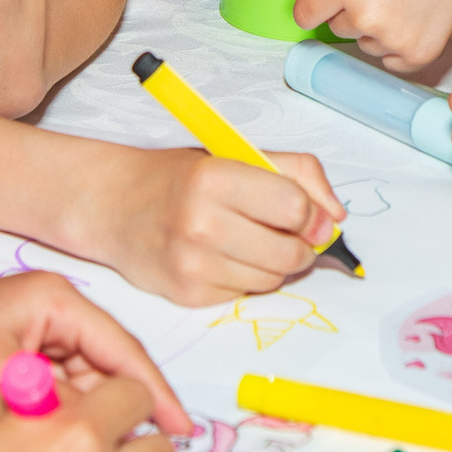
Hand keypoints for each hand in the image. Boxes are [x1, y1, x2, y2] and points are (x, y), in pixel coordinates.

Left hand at [0, 273, 191, 436]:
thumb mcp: (2, 378)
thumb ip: (58, 401)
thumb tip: (101, 428)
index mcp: (55, 297)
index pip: (121, 347)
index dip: (153, 390)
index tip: (179, 424)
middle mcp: (51, 310)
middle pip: (107, 364)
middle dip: (125, 406)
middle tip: (149, 446)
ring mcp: (35, 333)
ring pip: (84, 381)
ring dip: (93, 414)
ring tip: (112, 449)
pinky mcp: (19, 356)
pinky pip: (59, 388)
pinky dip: (67, 414)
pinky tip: (73, 440)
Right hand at [81, 147, 347, 305]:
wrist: (114, 206)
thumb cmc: (180, 177)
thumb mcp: (237, 154)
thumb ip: (298, 174)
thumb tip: (337, 218)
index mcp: (216, 178)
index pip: (295, 207)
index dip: (311, 215)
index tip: (308, 215)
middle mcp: (202, 223)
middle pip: (290, 253)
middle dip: (300, 246)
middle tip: (287, 233)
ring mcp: (193, 265)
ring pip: (273, 279)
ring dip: (275, 264)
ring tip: (250, 240)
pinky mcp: (188, 297)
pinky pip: (245, 295)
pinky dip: (246, 278)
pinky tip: (224, 257)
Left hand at [290, 0, 451, 71]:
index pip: (305, 13)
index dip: (315, 0)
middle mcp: (365, 17)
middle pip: (335, 27)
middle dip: (347, 8)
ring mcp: (392, 39)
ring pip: (363, 42)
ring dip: (372, 26)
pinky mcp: (416, 55)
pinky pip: (388, 58)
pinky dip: (396, 42)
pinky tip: (414, 13)